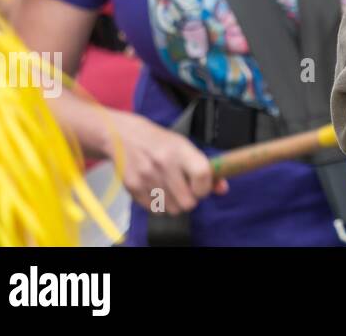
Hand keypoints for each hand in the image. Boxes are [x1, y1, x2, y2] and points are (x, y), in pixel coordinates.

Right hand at [107, 111, 228, 214]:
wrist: (122, 136)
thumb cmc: (159, 142)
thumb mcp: (184, 147)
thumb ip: (205, 168)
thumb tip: (223, 189)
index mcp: (181, 150)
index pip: (202, 175)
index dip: (205, 188)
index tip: (202, 188)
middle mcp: (164, 163)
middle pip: (187, 202)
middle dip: (190, 199)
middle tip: (185, 190)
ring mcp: (147, 176)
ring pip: (172, 209)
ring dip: (174, 204)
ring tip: (170, 190)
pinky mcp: (132, 187)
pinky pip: (154, 210)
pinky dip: (159, 205)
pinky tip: (157, 190)